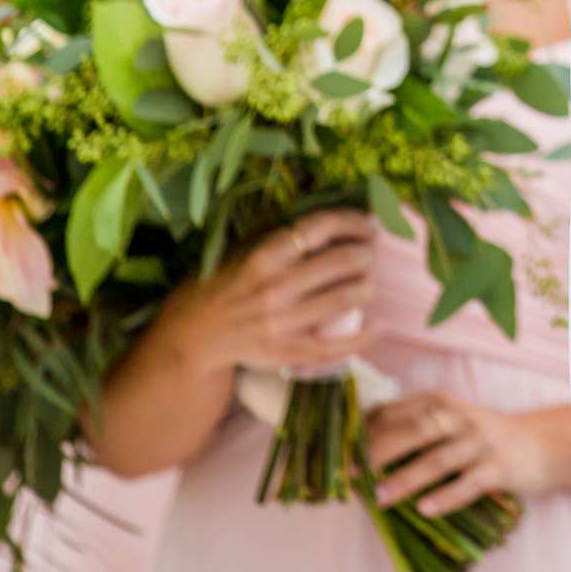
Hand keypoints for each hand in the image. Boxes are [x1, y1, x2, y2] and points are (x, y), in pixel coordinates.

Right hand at [158, 210, 379, 378]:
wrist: (193, 335)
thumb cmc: (224, 284)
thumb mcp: (244, 249)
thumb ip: (282, 236)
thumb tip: (333, 220)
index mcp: (265, 255)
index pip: (321, 227)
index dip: (353, 221)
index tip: (368, 224)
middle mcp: (275, 286)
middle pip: (342, 262)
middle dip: (364, 255)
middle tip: (366, 256)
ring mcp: (281, 321)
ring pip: (344, 299)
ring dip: (365, 287)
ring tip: (366, 285)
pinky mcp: (285, 351)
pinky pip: (333, 347)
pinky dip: (362, 336)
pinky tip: (377, 326)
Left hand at [366, 393, 570, 514]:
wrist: (543, 445)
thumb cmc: (484, 438)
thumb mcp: (451, 422)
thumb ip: (414, 429)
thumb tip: (361, 451)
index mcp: (442, 403)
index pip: (398, 411)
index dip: (369, 430)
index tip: (341, 451)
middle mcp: (461, 417)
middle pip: (416, 431)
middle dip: (380, 452)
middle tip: (353, 474)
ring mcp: (481, 442)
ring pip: (439, 459)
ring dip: (406, 478)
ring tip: (380, 498)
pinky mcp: (500, 467)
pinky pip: (469, 483)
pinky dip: (446, 496)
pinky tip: (426, 510)